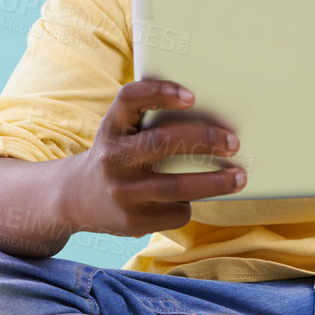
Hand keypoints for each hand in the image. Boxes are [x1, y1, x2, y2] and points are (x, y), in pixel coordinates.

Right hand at [64, 79, 245, 236]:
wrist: (75, 198)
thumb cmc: (117, 156)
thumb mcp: (121, 133)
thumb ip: (150, 121)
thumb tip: (214, 122)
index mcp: (112, 127)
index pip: (129, 99)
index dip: (159, 93)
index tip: (192, 96)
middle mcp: (112, 158)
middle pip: (162, 143)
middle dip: (204, 140)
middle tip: (233, 142)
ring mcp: (121, 192)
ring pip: (176, 187)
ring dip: (215, 182)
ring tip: (239, 177)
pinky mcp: (131, 221)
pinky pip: (175, 212)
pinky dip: (189, 205)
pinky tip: (191, 200)